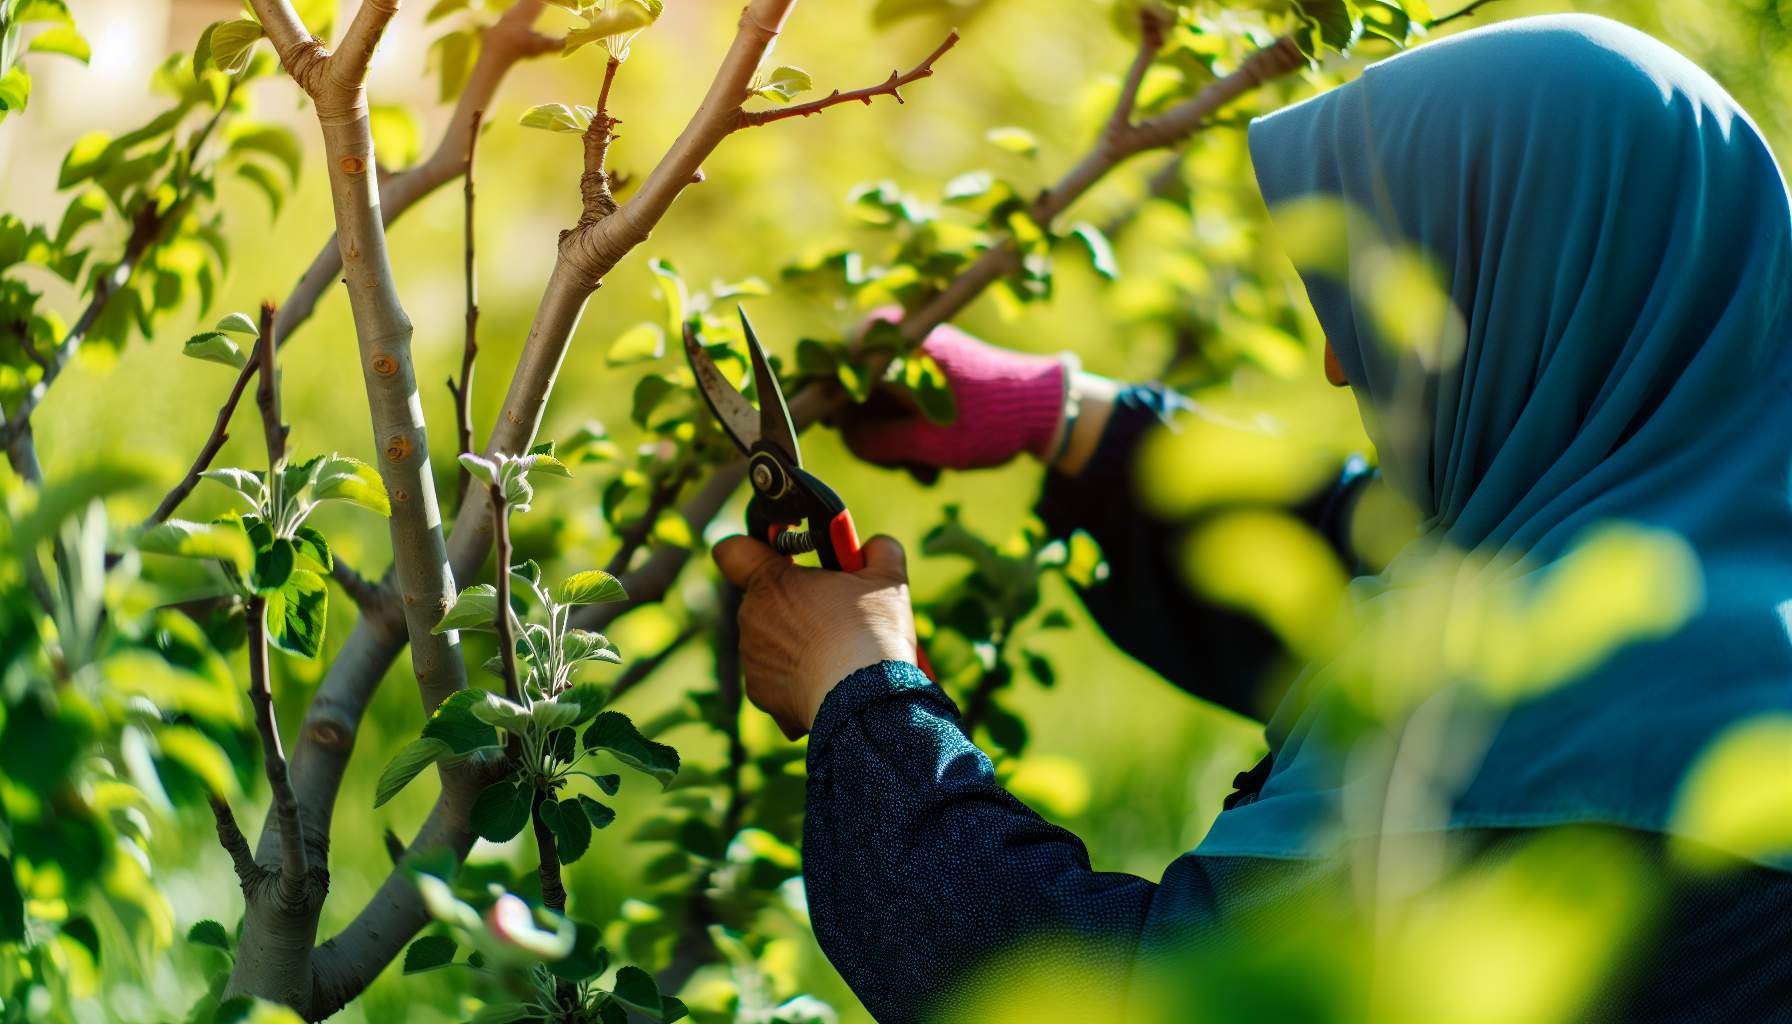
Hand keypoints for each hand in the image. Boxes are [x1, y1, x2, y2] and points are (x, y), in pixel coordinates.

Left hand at [712, 534, 917, 738]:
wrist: (864, 701)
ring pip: (771, 641)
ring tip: (835, 654)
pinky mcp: (761, 694)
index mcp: (772, 582)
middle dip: (792, 603)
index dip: (752, 550)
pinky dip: (798, 680)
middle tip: (832, 611)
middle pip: (763, 599)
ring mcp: (752, 660)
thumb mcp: (888, 579)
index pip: (732, 550)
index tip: (783, 558)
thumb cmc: (871, 632)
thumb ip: (877, 550)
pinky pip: (777, 679)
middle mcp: (751, 618)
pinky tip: (829, 684)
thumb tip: (873, 547)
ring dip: (795, 643)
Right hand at [842, 309, 1067, 470]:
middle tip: (896, 463)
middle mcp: (903, 339)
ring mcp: (917, 353)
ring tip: (923, 468)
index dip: (830, 404)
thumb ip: (876, 440)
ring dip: (893, 436)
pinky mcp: (930, 369)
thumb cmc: (988, 422)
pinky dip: (910, 428)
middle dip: (871, 429)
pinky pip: (902, 398)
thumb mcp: (927, 442)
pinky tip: (931, 458)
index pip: (835, 366)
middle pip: (854, 384)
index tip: (837, 434)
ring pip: (878, 397)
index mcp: (898, 345)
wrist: (1046, 408)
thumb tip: (843, 436)